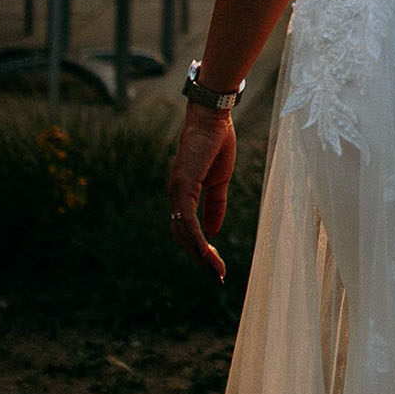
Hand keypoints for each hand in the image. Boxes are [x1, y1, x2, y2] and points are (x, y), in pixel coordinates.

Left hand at [168, 102, 238, 280]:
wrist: (213, 118)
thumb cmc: (216, 143)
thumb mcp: (219, 180)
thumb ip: (215, 206)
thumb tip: (213, 233)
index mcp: (183, 195)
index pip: (186, 229)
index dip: (198, 249)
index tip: (214, 265)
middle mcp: (175, 196)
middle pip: (182, 237)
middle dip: (198, 259)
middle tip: (216, 275)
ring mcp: (177, 192)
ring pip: (183, 233)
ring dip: (199, 254)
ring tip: (215, 269)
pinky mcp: (184, 186)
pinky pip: (188, 219)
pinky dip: (196, 238)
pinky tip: (207, 251)